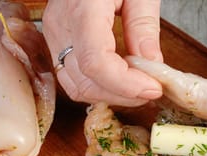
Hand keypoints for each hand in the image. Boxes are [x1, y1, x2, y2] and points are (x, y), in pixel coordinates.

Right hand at [42, 0, 162, 106]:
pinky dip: (98, 87)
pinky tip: (121, 81)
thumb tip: (152, 65)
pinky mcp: (56, 42)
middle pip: (86, 82)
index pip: (96, 63)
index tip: (153, 88)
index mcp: (82, 8)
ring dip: (111, 95)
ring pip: (77, 86)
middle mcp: (60, 26)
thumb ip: (144, 26)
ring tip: (139, 87)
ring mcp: (54, 36)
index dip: (126, 85)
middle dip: (123, 95)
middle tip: (152, 89)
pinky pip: (73, 78)